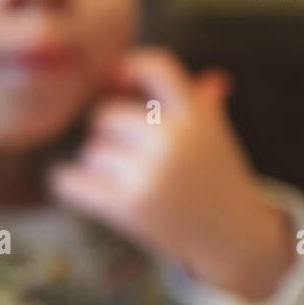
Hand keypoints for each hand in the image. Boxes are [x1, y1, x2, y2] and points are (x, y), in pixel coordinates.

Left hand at [49, 47, 293, 300]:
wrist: (235, 239)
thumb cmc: (216, 182)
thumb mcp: (215, 138)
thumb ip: (205, 104)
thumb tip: (210, 76)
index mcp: (197, 115)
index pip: (156, 65)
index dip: (127, 66)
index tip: (115, 81)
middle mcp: (174, 138)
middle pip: (105, 114)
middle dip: (107, 134)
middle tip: (125, 155)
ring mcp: (151, 172)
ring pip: (91, 151)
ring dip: (97, 165)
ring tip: (124, 181)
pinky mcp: (130, 206)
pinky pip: (71, 181)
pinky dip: (68, 184)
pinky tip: (78, 186)